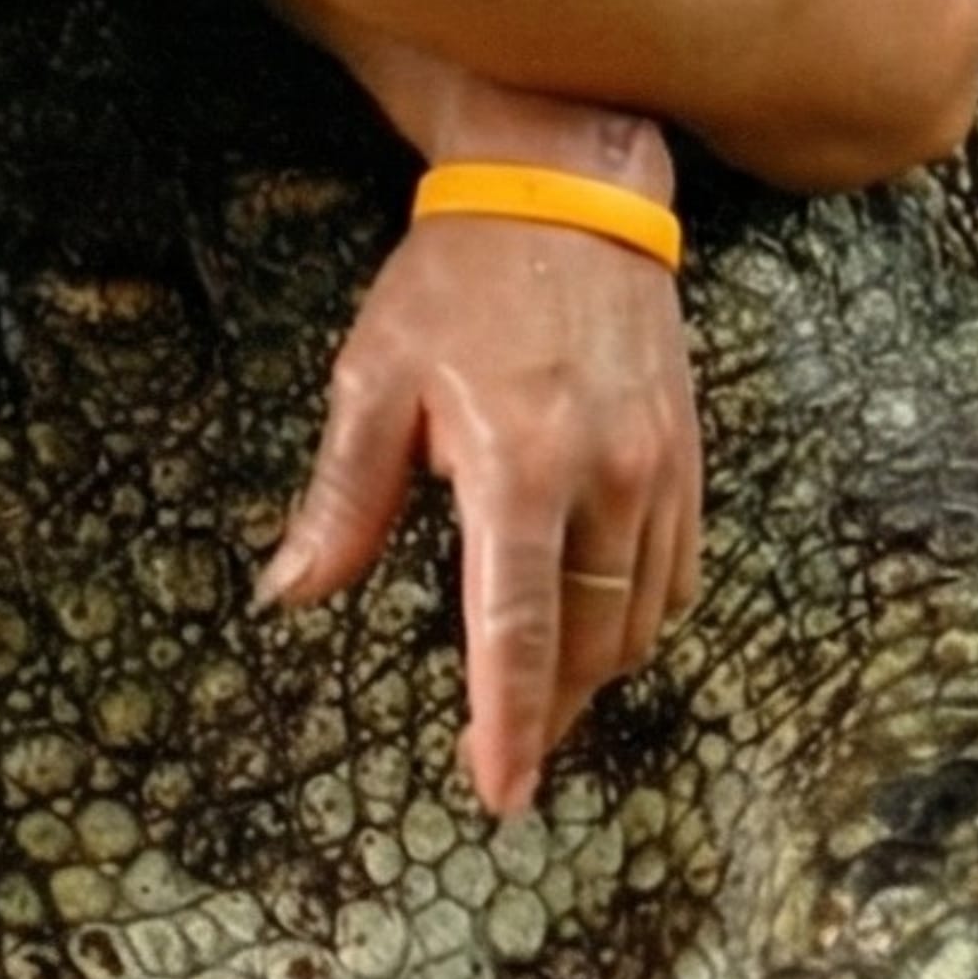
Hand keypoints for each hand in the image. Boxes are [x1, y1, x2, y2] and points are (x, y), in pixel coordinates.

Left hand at [261, 65, 708, 821]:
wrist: (569, 184)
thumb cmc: (458, 279)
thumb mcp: (375, 381)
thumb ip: (342, 500)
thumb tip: (290, 596)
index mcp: (519, 467)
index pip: (517, 630)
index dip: (509, 723)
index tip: (499, 795)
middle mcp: (607, 477)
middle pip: (589, 640)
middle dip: (549, 710)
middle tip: (506, 753)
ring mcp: (659, 464)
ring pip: (642, 614)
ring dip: (595, 669)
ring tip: (547, 697)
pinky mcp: (687, 449)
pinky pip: (678, 567)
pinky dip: (642, 615)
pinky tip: (603, 624)